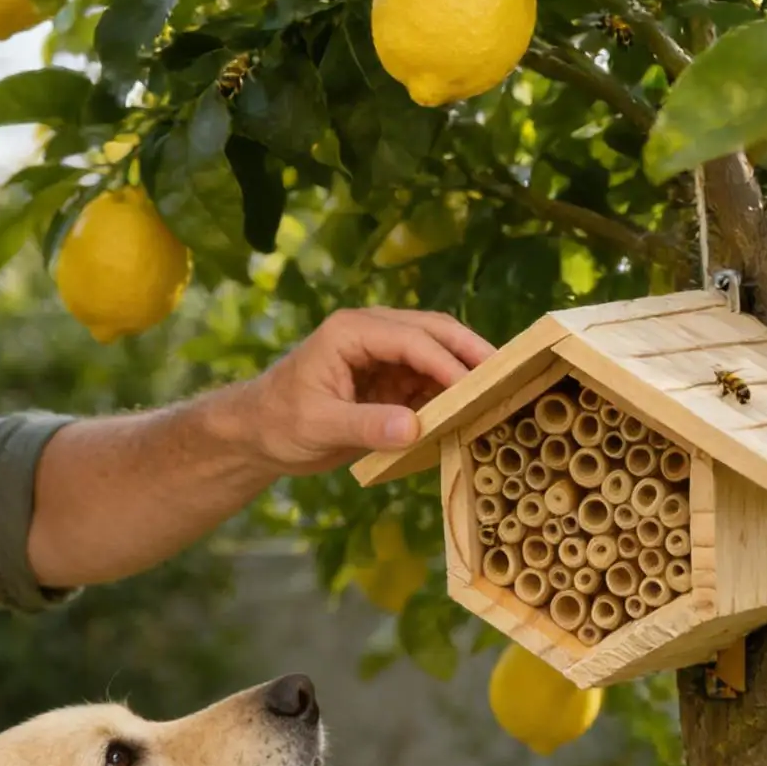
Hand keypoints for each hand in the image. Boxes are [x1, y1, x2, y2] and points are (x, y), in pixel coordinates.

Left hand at [239, 307, 495, 474]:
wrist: (258, 433)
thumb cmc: (279, 422)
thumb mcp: (319, 426)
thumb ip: (366, 426)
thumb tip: (414, 428)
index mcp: (351, 331)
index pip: (412, 339)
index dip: (447, 362)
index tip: (475, 388)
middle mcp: (372, 334)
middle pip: (434, 332)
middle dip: (471, 353)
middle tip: (508, 376)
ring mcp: (382, 355)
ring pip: (437, 354)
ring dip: (465, 374)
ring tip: (498, 396)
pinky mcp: (389, 379)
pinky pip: (428, 381)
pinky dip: (450, 394)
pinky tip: (469, 413)